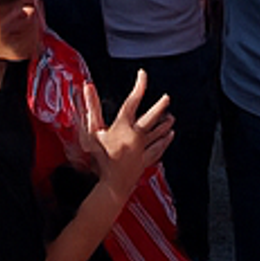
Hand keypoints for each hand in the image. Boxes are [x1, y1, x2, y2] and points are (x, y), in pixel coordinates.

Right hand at [80, 69, 173, 204]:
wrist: (110, 186)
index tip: (142, 74)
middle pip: (152, 117)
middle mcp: (136, 135)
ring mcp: (143, 148)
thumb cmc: (99, 159)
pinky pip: (159, 148)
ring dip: (165, 124)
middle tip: (166, 98)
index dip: (139, 85)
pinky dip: (165, 141)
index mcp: (123, 126)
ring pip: (158, 132)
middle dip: (160, 106)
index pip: (133, 100)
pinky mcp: (146, 160)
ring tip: (171, 117)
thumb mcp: (92, 133)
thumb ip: (91, 108)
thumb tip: (88, 87)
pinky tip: (170, 135)